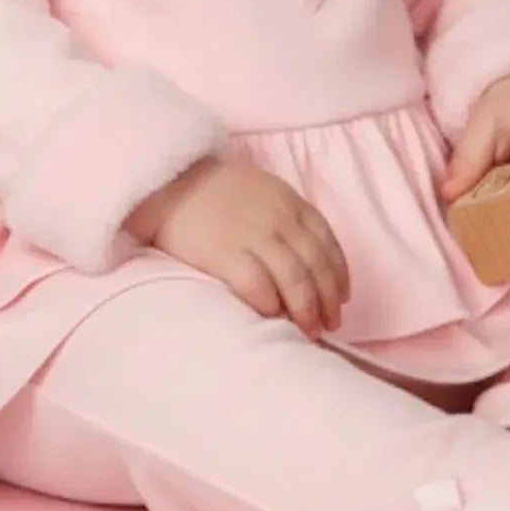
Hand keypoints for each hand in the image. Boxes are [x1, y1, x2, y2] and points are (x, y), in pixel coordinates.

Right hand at [125, 158, 350, 336]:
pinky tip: (272, 317)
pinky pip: (258, 285)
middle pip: (316, 266)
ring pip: (295, 280)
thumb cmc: (214, 188)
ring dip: (306, 309)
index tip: (341, 297)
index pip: (328, 243)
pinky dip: (270, 305)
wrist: (169, 180)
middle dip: (327, 299)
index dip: (339, 274)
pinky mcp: (225, 253)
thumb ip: (286, 216)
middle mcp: (279, 219)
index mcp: (290, 202)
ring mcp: (254, 236)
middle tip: (330, 323)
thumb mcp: (262, 189)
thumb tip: (305, 257)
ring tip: (308, 330)